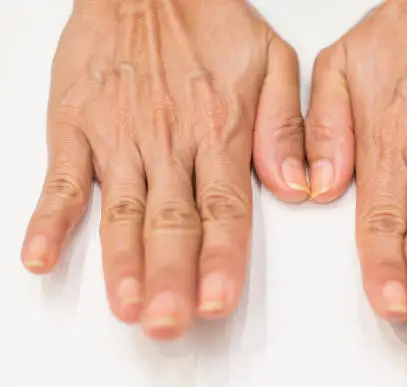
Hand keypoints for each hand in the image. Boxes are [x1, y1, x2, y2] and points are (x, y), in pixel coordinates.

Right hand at [21, 0, 305, 339]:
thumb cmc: (209, 22)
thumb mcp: (271, 61)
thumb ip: (283, 127)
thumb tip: (299, 186)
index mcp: (218, 131)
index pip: (224, 211)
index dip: (221, 260)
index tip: (218, 300)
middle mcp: (168, 142)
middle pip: (171, 223)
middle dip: (171, 278)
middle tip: (168, 322)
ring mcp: (118, 137)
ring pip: (121, 211)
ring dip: (120, 261)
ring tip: (125, 305)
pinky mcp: (76, 125)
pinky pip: (60, 179)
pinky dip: (49, 219)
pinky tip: (41, 256)